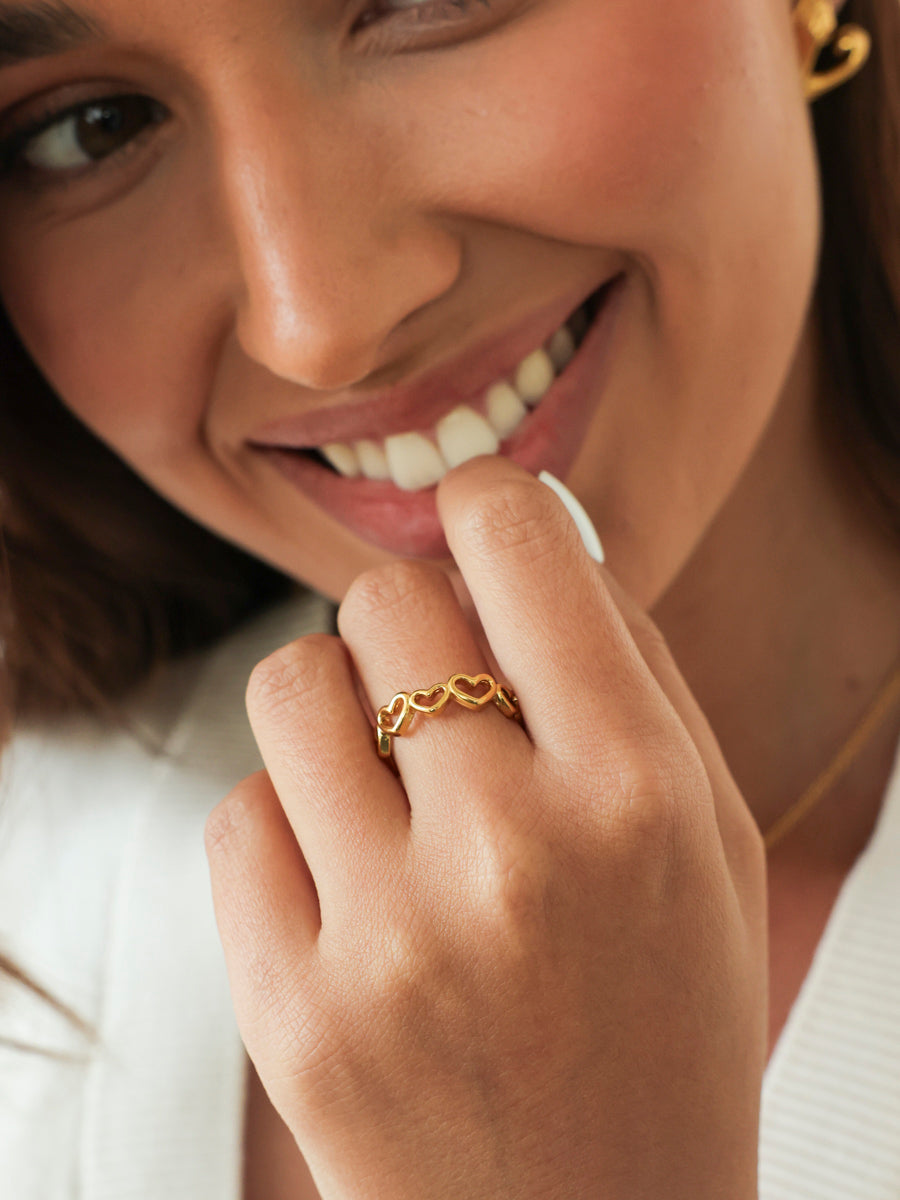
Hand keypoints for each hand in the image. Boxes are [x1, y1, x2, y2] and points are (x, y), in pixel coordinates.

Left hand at [206, 457, 766, 1199]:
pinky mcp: (291, 1010)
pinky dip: (289, 822)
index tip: (477, 524)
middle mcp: (510, 854)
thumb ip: (633, 664)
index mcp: (638, 792)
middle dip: (411, 624)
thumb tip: (533, 528)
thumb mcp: (712, 837)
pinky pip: (240, 813)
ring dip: (336, 705)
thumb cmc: (666, 1021)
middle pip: (384, 600)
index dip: (487, 508)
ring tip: (387, 777)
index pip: (515, 544)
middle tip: (443, 692)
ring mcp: (388, 938)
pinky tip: (352, 881)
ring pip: (291, 684)